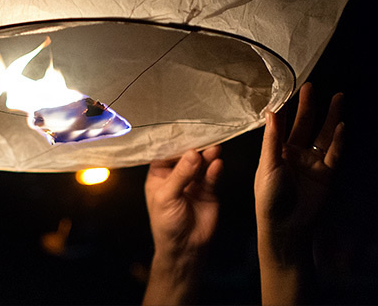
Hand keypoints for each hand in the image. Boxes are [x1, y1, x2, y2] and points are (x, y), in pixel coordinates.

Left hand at [143, 147, 222, 305]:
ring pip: (202, 164)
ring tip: (214, 148)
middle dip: (195, 147)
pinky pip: (212, 176)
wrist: (185, 249)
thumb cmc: (166, 223)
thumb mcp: (167, 197)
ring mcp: (194, 182)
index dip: (175, 142)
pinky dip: (215, 170)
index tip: (185, 128)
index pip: (167, 153)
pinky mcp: (209, 190)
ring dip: (207, 156)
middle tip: (204, 136)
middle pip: (187, 156)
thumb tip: (193, 154)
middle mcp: (177, 175)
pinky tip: (217, 163)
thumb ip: (180, 175)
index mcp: (159, 174)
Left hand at [254, 83, 342, 304]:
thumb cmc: (269, 197)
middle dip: (308, 105)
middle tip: (311, 85)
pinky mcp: (326, 173)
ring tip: (338, 97)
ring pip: (323, 135)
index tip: (288, 87)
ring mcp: (312, 162)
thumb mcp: (268, 165)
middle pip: (305, 124)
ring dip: (331, 117)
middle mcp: (295, 152)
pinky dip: (339, 141)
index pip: (282, 123)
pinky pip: (334, 154)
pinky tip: (342, 126)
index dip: (286, 107)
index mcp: (276, 150)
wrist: (285, 227)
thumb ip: (272, 138)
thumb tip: (272, 110)